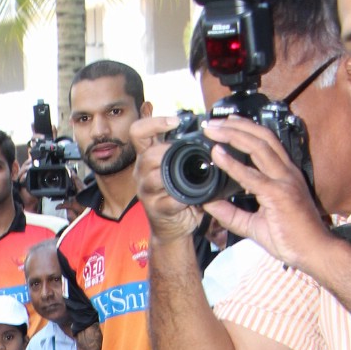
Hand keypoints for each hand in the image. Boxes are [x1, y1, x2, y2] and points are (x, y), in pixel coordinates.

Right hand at [131, 116, 205, 242]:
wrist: (174, 227)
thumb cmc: (178, 194)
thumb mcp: (178, 167)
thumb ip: (185, 152)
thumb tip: (211, 134)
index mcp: (148, 156)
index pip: (138, 132)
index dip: (154, 123)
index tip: (175, 122)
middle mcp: (142, 172)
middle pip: (147, 155)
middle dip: (169, 154)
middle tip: (186, 157)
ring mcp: (146, 191)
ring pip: (154, 178)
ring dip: (174, 177)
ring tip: (188, 179)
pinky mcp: (155, 209)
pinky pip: (168, 200)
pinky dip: (182, 199)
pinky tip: (190, 198)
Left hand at [202, 117, 332, 266]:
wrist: (313, 253)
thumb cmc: (290, 238)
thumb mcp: (253, 225)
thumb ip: (231, 214)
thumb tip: (208, 204)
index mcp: (284, 175)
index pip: (265, 143)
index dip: (244, 130)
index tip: (225, 124)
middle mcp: (286, 172)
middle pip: (262, 137)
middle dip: (235, 126)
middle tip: (212, 122)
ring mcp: (284, 181)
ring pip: (259, 147)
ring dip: (233, 135)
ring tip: (212, 130)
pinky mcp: (279, 194)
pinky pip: (252, 176)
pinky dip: (233, 164)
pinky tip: (218, 155)